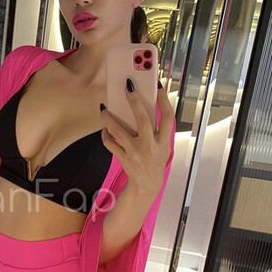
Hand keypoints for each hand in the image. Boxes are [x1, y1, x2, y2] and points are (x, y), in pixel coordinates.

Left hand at [100, 80, 174, 197]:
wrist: (147, 186)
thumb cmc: (155, 161)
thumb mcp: (163, 147)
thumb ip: (157, 130)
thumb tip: (145, 106)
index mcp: (164, 141)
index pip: (168, 117)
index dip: (164, 100)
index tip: (158, 85)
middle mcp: (151, 146)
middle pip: (143, 119)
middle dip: (134, 101)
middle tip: (127, 86)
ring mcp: (135, 153)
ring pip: (118, 131)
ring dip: (108, 118)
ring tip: (103, 108)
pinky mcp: (123, 159)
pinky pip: (110, 143)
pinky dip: (106, 135)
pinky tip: (105, 129)